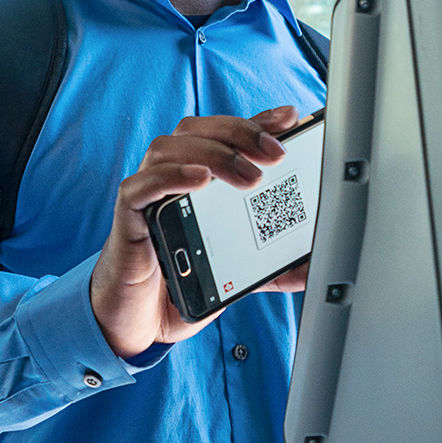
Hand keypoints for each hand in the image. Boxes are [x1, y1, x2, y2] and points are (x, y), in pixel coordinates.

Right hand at [90, 105, 298, 358]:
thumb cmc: (187, 282)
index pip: (226, 133)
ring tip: (249, 177)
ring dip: (213, 153)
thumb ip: (275, 262)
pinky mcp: (128, 216)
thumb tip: (314, 264)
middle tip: (275, 155)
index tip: (290, 119)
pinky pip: (141, 185)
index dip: (257, 120)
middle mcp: (170, 174)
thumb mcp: (241, 266)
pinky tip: (199, 178)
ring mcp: (147, 193)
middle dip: (240, 133)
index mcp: (199, 175)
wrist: (142, 323)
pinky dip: (171, 175)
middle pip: (198, 129)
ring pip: (169, 148)